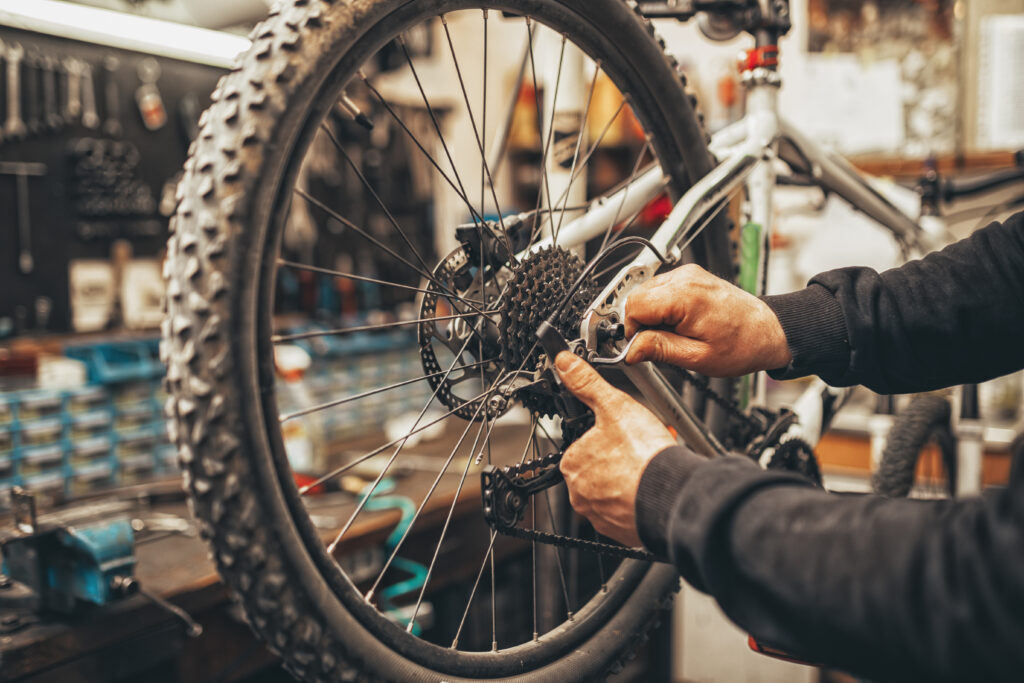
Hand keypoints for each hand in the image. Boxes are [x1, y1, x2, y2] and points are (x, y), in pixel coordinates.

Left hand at [555, 351, 675, 546]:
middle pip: (599, 468)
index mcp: (571, 464)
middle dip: (619, 457)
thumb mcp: (614, 405)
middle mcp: (580, 495)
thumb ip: (586, 383)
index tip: (622, 432)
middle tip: (640, 448)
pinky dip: (639, 500)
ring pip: (614, 490)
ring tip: (650, 465)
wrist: (671, 496)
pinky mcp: (622, 531)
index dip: (605, 435)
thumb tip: (565, 363)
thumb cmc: (642, 456)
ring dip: (630, 478)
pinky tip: (654, 486)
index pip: (582, 444)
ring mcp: (600, 516)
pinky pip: (628, 512)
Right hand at [624, 263, 790, 375]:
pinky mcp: (690, 276)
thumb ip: (659, 349)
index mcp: (685, 296)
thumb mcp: (697, 357)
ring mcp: (688, 274)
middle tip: (658, 343)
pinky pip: (660, 290)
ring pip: (646, 292)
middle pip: (636, 297)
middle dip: (641, 323)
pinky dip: (661, 308)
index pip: (634, 306)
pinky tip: (678, 322)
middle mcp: (685, 278)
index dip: (632, 330)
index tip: (641, 347)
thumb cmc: (743, 344)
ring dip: (651, 315)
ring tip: (674, 333)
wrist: (768, 331)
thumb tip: (630, 349)